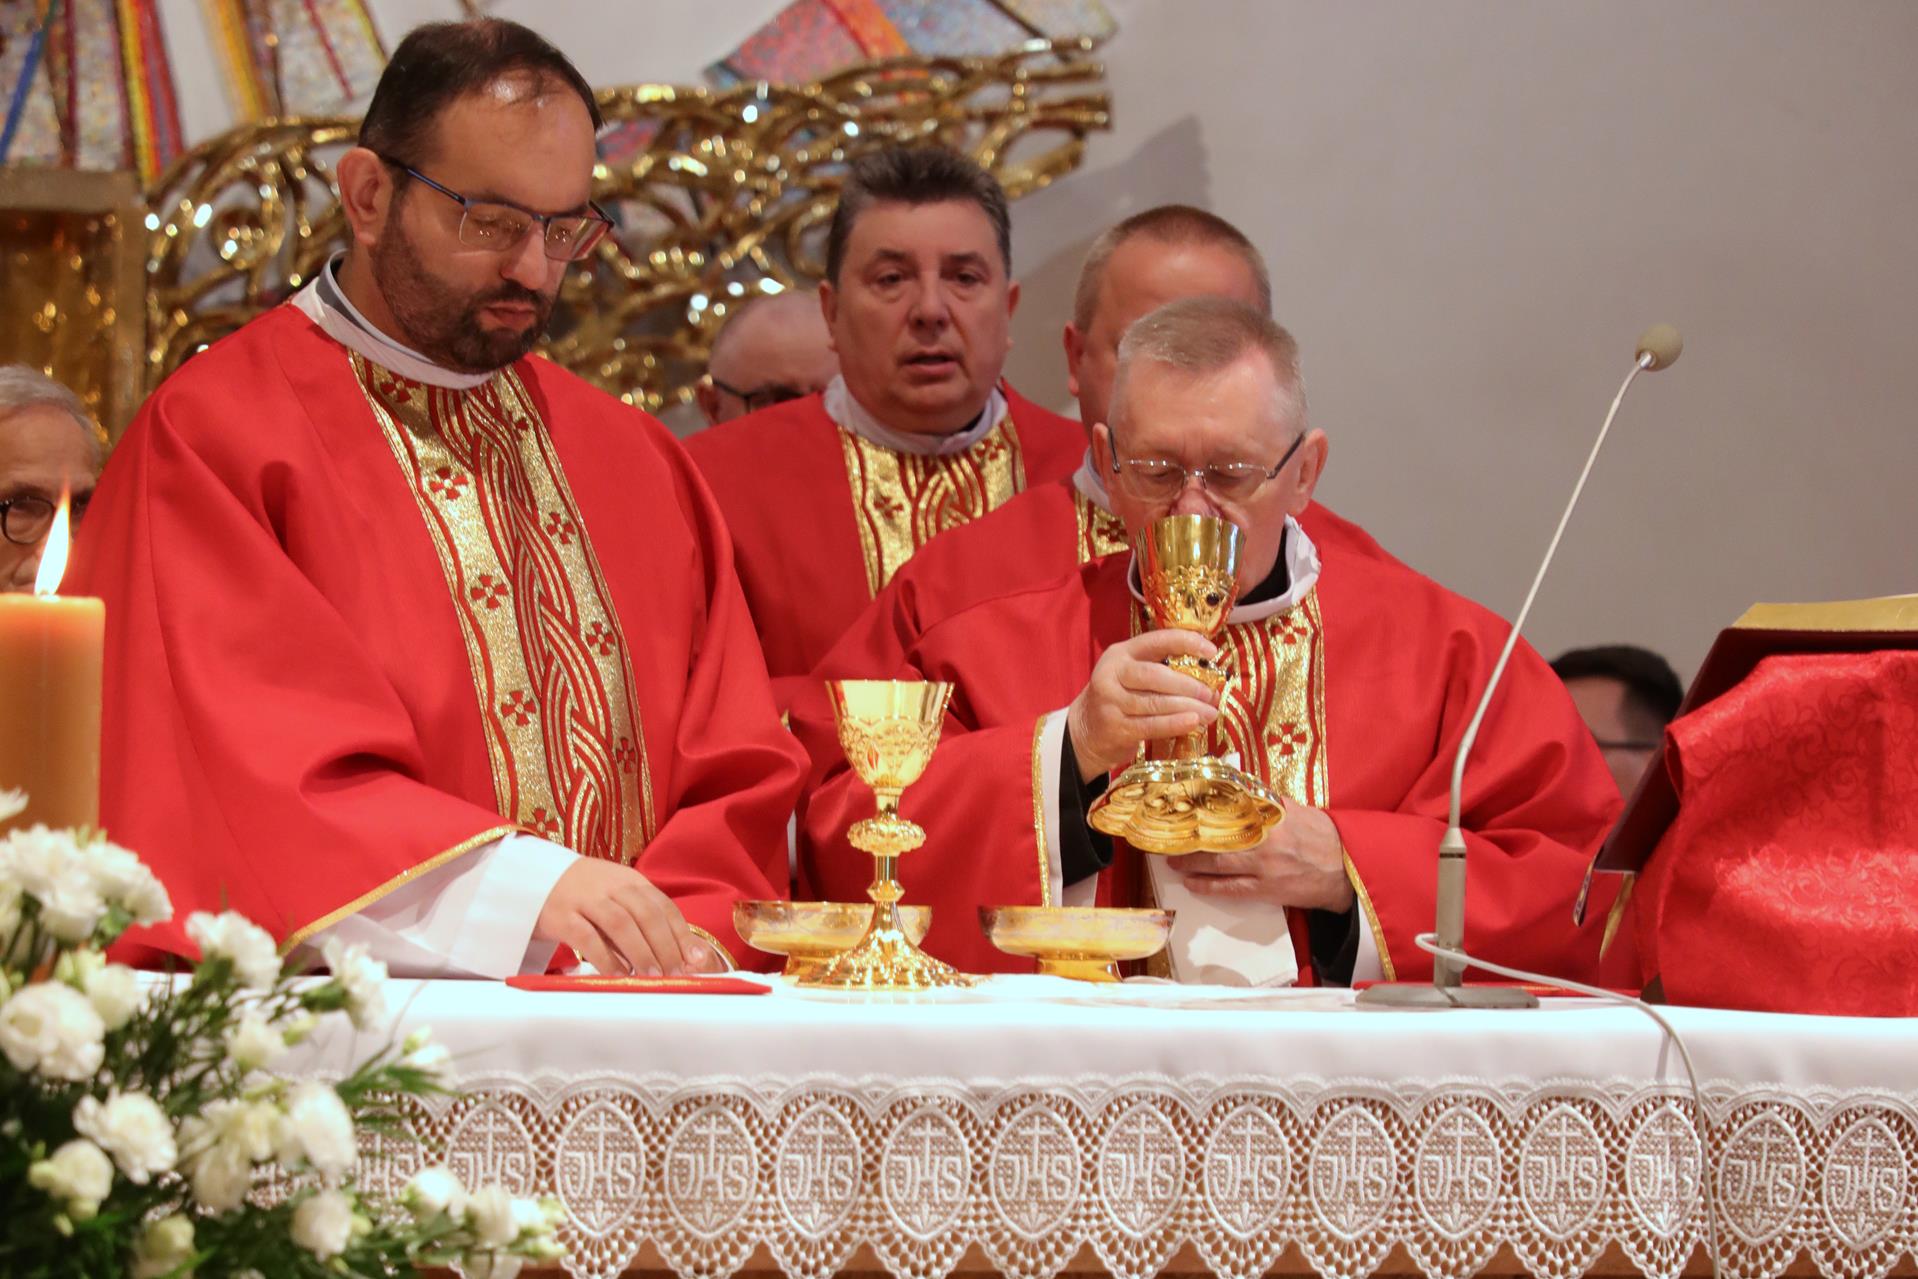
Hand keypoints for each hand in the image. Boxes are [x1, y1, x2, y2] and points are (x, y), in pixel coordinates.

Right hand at [533, 858, 722, 975]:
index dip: (682, 934)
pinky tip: (618, 975)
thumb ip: (643, 921)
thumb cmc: (585, 897)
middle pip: (647, 914)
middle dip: (666, 946)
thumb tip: (681, 957)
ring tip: (652, 977)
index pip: (664, 906)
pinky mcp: (561, 915)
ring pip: (621, 924)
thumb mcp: (617, 898)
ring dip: (641, 952)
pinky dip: (606, 958)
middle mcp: (611, 885)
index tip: (696, 960)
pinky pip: (587, 937)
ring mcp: (585, 898)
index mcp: (631, 880)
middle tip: (677, 974)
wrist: (532, 878)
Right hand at [1066, 629, 1221, 780]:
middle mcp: (1112, 673)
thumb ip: (1163, 672)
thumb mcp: (1132, 675)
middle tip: (1211, 694)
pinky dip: (1174, 724)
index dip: (1186, 642)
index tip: (1211, 650)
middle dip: (1189, 685)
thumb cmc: (1120, 698)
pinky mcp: (1114, 727)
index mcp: (1121, 653)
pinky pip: (1150, 725)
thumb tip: (1210, 684)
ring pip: (1156, 702)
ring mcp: (1110, 701)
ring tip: (1210, 713)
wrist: (1084, 729)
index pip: (1157, 641)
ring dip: (1188, 708)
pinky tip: (1193, 723)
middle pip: (1156, 675)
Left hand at [1172, 803, 1353, 911]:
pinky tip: (1191, 882)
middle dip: (1190, 840)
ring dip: (1191, 863)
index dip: (1202, 813)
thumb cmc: (1320, 835)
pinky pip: (1230, 889)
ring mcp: (1264, 867)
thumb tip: (1237, 787)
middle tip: (1169, 839)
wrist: (1346, 868)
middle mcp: (1264, 840)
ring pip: (1217, 865)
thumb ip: (1264, 801)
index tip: (1183, 810)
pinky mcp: (1267, 890)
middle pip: (1216, 839)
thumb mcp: (1293, 808)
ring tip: (1173, 861)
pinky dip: (1207, 886)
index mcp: (1270, 816)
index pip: (1228, 810)